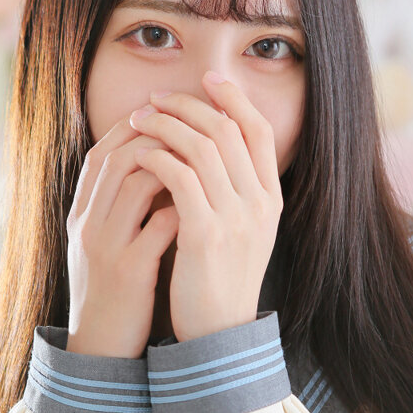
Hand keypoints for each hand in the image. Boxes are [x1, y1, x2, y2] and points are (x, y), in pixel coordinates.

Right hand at [65, 115, 179, 357]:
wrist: (98, 345)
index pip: (102, 153)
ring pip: (135, 183)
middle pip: (117, 158)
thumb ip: (117, 204)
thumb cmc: (108, 287)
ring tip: (203, 159)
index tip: (167, 118)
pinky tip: (206, 200)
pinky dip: (183, 206)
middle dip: (157, 135)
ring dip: (173, 164)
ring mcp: (106, 246)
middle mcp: (87, 224)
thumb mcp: (101, 240)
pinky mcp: (130, 271)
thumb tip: (153, 163)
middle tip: (192, 129)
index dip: (134, 128)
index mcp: (80, 213)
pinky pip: (159, 226)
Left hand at [129, 71, 283, 342]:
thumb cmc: (221, 277)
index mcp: (272, 198)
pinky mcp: (205, 234)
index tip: (208, 80)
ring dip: (167, 124)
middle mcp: (260, 203)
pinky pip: (180, 177)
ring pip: (202, 146)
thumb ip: (236, 189)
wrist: (218, 332)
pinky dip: (158, 156)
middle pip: (228, 130)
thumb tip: (212, 142)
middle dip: (190, 104)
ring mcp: (236, 218)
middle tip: (158, 97)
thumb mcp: (245, 231)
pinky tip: (140, 152)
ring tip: (141, 118)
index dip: (235, 99)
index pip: (259, 130)